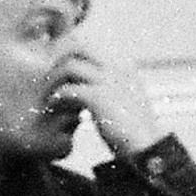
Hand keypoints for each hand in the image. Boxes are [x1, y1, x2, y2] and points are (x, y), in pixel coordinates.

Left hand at [47, 45, 161, 161]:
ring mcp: (108, 81)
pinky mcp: (98, 98)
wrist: (147, 148)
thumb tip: (91, 87)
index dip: (71, 57)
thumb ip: (111, 89)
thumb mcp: (126, 101)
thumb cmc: (134, 130)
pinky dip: (56, 98)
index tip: (60, 73)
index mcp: (123, 68)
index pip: (90, 48)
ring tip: (48, 96)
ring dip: (54, 81)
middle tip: (50, 80)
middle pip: (77, 48)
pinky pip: (67, 90)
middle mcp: (116, 68)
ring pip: (69, 67)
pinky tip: (53, 107)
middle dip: (60, 61)